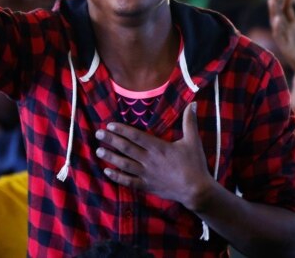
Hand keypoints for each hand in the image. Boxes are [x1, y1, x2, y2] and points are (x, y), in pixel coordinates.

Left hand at [96, 102, 215, 210]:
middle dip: (111, 140)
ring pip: (124, 164)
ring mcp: (146, 174)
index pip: (135, 136)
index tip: (109, 125)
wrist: (196, 190)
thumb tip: (193, 103)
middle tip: (98, 134)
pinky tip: (107, 171)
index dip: (121, 130)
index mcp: (158, 147)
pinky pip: (128, 181)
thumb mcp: (193, 140)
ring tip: (98, 150)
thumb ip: (190, 121)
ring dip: (110, 157)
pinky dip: (117, 176)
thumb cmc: (194, 164)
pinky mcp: (146, 186)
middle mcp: (148, 159)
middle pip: (126, 148)